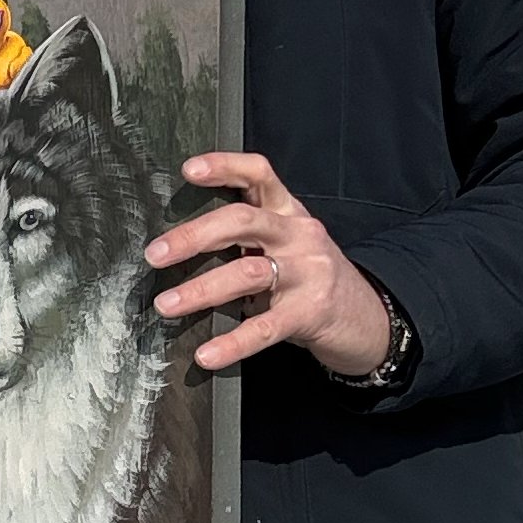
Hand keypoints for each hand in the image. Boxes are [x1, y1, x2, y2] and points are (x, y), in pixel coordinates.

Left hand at [147, 153, 393, 376]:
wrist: (367, 316)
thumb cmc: (310, 277)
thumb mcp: (285, 242)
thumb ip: (245, 234)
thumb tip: (176, 243)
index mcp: (288, 211)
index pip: (259, 174)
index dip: (225, 167)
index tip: (189, 170)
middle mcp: (299, 234)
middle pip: (243, 221)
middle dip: (194, 236)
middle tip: (155, 255)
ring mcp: (307, 272)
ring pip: (247, 273)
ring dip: (201, 290)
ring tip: (166, 305)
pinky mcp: (310, 312)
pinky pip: (265, 328)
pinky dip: (232, 343)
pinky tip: (207, 355)